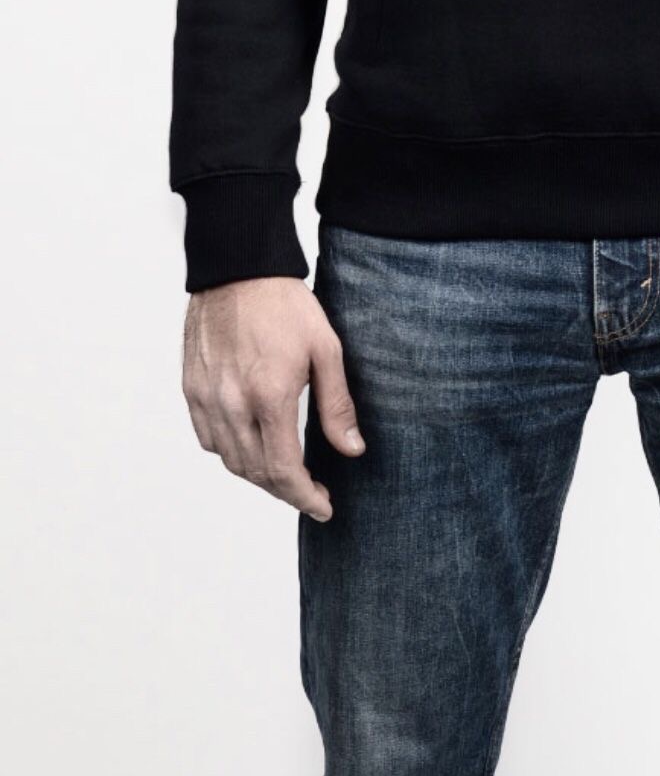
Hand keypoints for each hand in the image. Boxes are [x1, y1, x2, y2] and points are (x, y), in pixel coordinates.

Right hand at [183, 277, 363, 519]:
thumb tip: (351, 449)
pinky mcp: (192, 389)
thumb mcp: (326, 349)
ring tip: (286, 473)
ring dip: (259, 476)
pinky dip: (231, 453)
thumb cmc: (284, 304)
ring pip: (230, 461)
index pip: (283, 471)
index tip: (323, 506)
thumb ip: (336, 406)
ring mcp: (207, 398)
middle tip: (311, 492)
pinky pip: (209, 439)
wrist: (237, 269)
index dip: (305, 497)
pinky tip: (252, 446)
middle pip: (256, 473)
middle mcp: (232, 404)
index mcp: (269, 397)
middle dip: (286, 491)